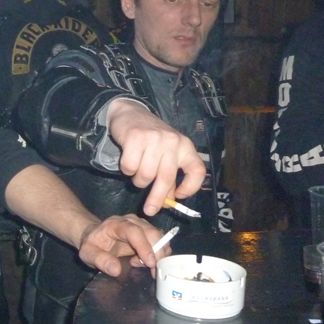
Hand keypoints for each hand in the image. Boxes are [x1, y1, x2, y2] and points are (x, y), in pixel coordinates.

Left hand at [76, 214, 168, 277]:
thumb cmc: (92, 244)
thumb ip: (100, 260)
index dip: (144, 246)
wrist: (96, 237)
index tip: (150, 263)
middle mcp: (131, 221)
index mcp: (116, 224)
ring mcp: (142, 225)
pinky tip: (144, 261)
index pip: (134, 232)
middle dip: (156, 253)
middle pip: (152, 233)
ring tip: (142, 265)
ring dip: (158, 254)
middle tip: (151, 271)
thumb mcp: (88, 253)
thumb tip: (116, 270)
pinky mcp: (148, 232)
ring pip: (159, 237)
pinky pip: (161, 242)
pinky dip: (159, 254)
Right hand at [105, 99, 205, 215]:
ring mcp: (154, 139)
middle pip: (166, 178)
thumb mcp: (166, 154)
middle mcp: (173, 142)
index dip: (190, 187)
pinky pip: (130, 167)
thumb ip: (168, 174)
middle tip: (150, 210)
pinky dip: (127, 171)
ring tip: (137, 173)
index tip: (178, 196)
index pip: (197, 170)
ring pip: (146, 175)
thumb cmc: (150, 138)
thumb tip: (168, 201)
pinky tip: (128, 162)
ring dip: (138, 180)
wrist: (130, 113)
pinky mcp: (136, 138)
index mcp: (185, 146)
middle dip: (157, 198)